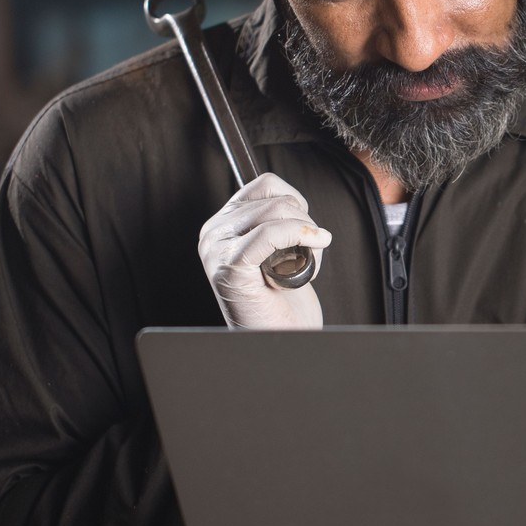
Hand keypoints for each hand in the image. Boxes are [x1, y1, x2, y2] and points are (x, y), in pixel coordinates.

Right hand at [197, 173, 330, 329]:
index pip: (265, 185)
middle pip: (275, 200)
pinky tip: (312, 250)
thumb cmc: (280, 302)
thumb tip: (293, 201)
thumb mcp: (276, 250)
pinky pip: (270, 234)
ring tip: (303, 263)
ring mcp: (217, 250)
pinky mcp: (230, 267)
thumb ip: (275, 222)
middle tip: (311, 250)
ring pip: (276, 213)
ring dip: (304, 234)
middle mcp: (213, 233)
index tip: (307, 226)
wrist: (278, 340)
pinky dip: (298, 236)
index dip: (295, 201)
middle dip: (304, 222)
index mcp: (222, 225)